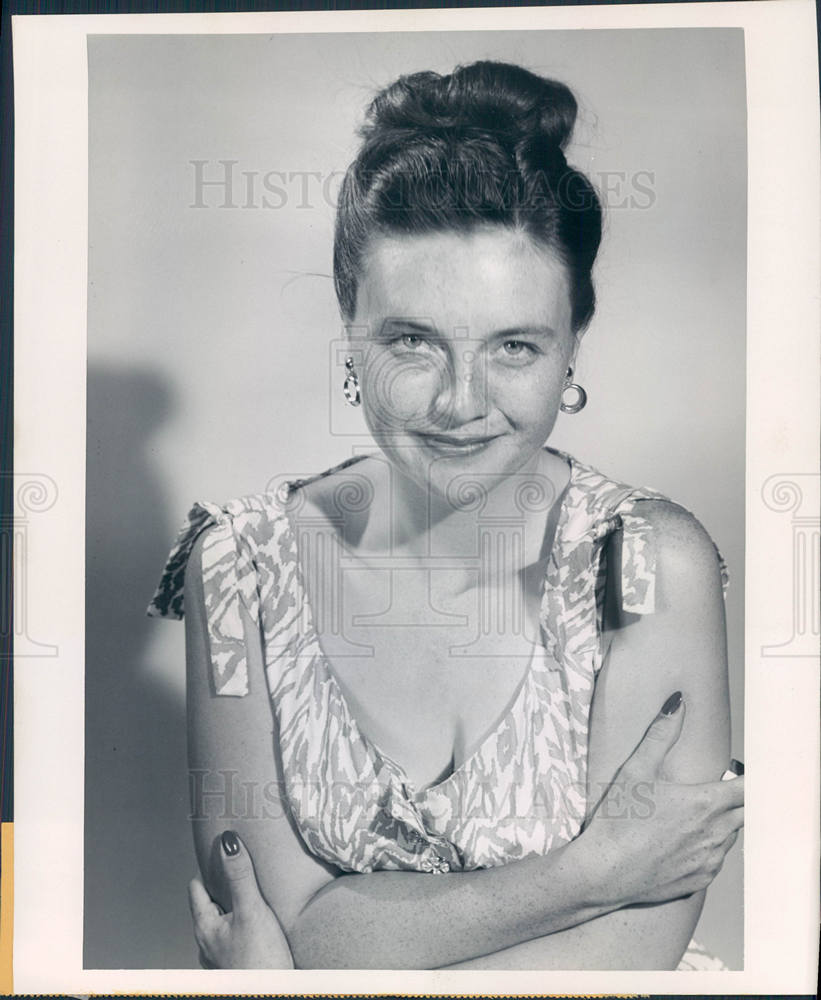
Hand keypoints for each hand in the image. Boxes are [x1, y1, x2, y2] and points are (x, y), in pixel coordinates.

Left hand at [188, 830, 294, 968]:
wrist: (274, 996)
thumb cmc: (259, 962)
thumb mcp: (251, 911)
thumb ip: (240, 876)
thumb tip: (227, 841)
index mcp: (205, 928)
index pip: (196, 888)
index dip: (207, 868)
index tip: (221, 853)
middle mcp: (207, 945)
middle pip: (209, 906)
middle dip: (223, 887)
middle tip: (241, 869)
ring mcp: (221, 959)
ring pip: (223, 924)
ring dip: (234, 909)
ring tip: (252, 896)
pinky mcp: (237, 967)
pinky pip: (235, 939)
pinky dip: (243, 927)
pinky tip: (260, 926)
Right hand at [582, 692, 743, 906]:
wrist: (605, 871)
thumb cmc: (619, 819)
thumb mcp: (636, 770)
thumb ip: (661, 735)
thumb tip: (678, 703)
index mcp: (705, 804)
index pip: (750, 788)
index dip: (751, 777)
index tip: (744, 769)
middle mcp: (716, 834)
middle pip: (746, 812)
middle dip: (737, 798)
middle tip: (717, 786)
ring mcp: (711, 860)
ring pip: (732, 835)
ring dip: (724, 821)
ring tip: (696, 812)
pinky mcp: (701, 880)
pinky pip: (717, 858)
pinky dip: (710, 846)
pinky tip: (685, 839)